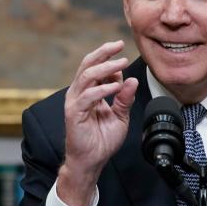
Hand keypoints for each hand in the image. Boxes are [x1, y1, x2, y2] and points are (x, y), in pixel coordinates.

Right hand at [57, 41, 138, 205]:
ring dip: (106, 67)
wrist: (91, 161)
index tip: (124, 55)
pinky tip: (116, 86)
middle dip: (104, 52)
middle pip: (88, 64)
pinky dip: (103, 89)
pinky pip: (88, 96)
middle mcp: (79, 93)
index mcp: (89, 91)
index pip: (96, 67)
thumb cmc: (102, 140)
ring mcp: (75, 102)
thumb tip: (132, 80)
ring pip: (87, 75)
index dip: (110, 59)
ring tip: (121, 63)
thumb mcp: (120, 117)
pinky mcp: (74, 113)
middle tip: (119, 44)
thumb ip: (125, 99)